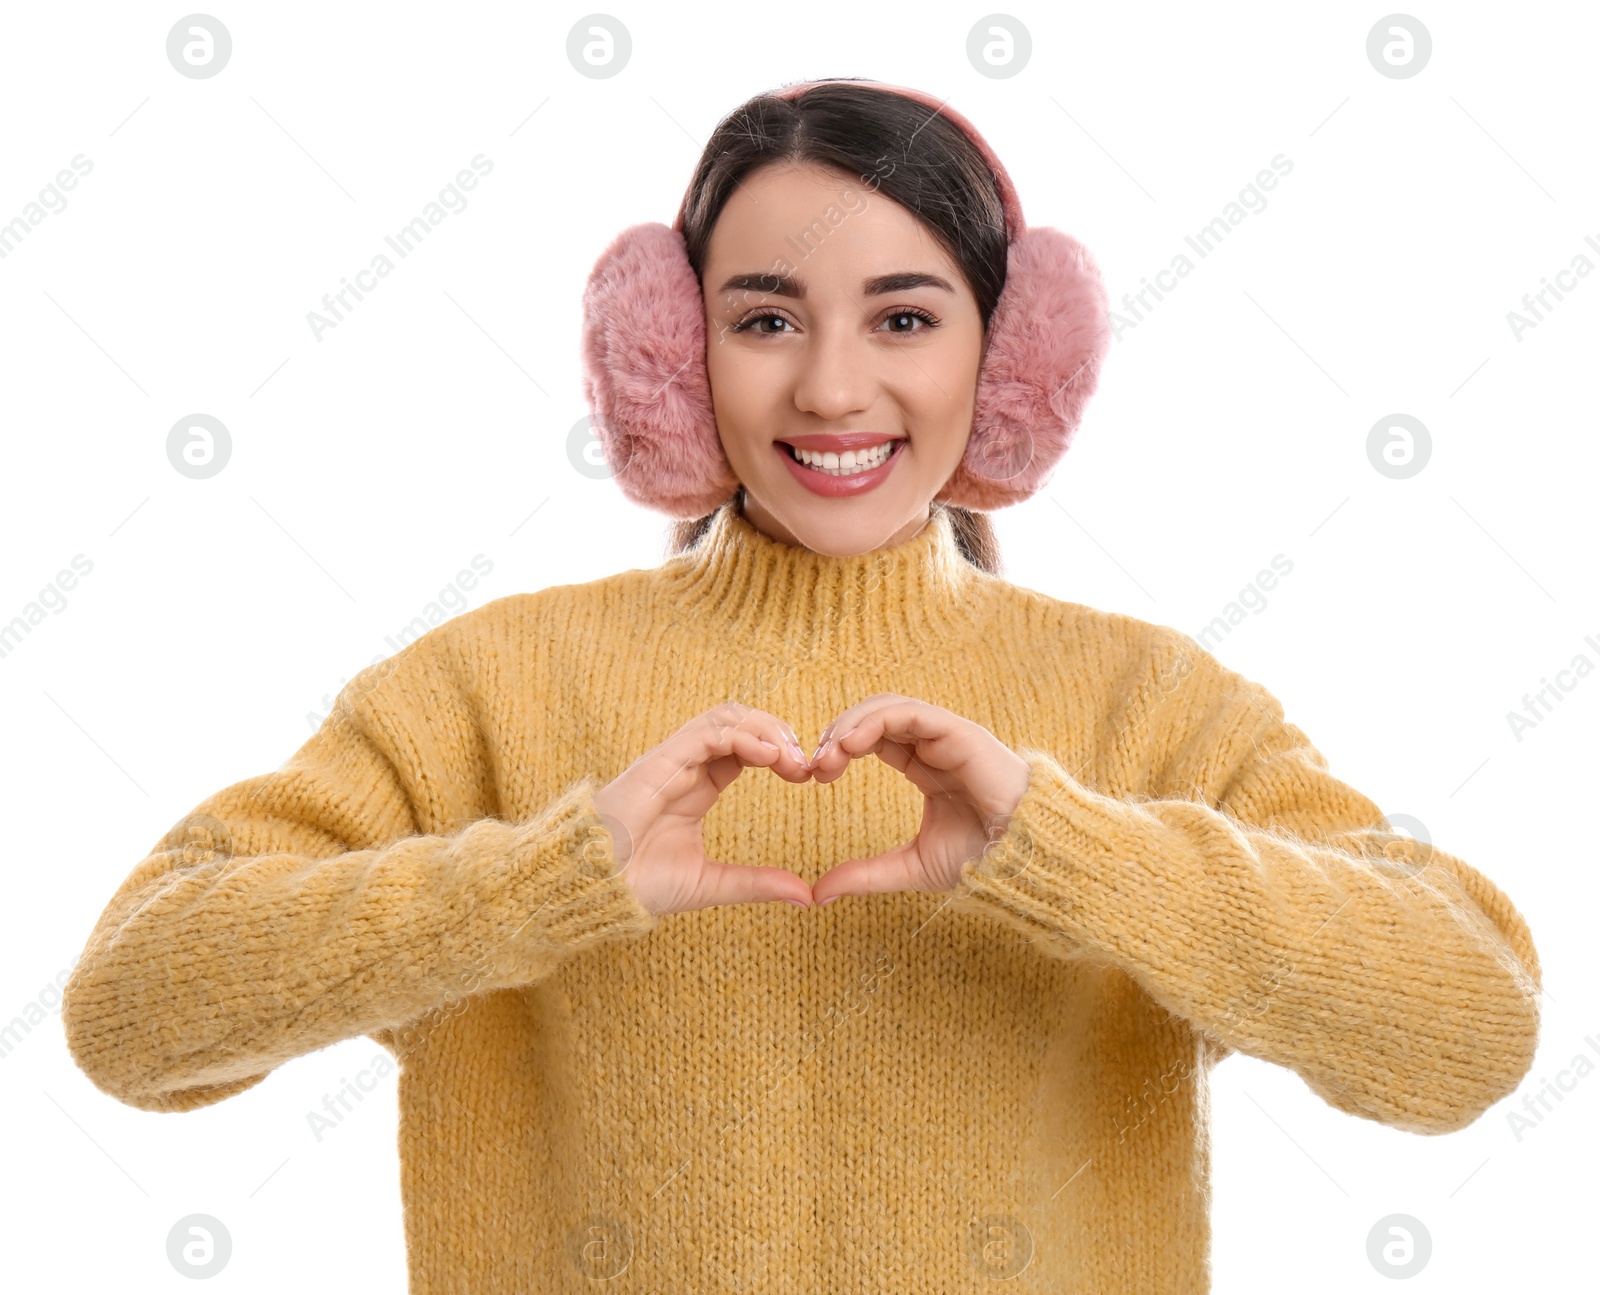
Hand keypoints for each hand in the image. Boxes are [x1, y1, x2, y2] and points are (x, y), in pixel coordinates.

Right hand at [591, 702, 816, 916]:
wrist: (591, 891)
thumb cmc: (638, 886)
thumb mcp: (711, 883)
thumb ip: (757, 883)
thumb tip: (806, 897)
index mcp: (698, 787)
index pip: (745, 747)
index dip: (779, 752)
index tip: (807, 777)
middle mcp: (686, 767)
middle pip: (739, 721)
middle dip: (777, 732)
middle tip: (804, 763)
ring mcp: (671, 761)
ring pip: (724, 717)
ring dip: (764, 728)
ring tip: (790, 757)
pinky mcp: (659, 762)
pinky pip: (706, 732)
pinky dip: (742, 736)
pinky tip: (768, 757)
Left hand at [807, 694, 1030, 903]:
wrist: (1023, 861)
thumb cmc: (981, 860)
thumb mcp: (911, 866)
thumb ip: (865, 874)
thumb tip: (818, 894)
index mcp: (926, 766)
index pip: (874, 738)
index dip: (840, 748)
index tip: (815, 775)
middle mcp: (935, 745)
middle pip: (875, 716)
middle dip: (839, 733)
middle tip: (815, 765)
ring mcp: (948, 736)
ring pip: (889, 707)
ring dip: (852, 724)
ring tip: (828, 754)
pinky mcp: (960, 734)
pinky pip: (911, 713)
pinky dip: (875, 721)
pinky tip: (851, 744)